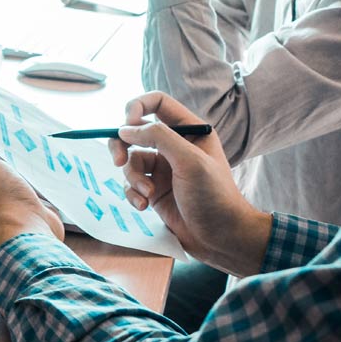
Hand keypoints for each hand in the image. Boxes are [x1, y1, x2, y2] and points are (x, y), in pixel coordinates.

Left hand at [0, 105, 63, 249]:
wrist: (28, 230)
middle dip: (3, 120)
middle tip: (14, 99)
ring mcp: (15, 178)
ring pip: (18, 150)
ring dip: (25, 135)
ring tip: (35, 115)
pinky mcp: (36, 186)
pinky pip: (38, 163)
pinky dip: (43, 152)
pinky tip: (52, 141)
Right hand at [107, 91, 271, 276]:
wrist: (222, 239)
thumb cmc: (214, 196)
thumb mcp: (189, 160)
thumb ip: (158, 137)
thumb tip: (124, 129)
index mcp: (190, 130)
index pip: (157, 102)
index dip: (137, 107)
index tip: (126, 125)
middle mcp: (174, 145)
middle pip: (134, 130)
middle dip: (122, 144)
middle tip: (118, 160)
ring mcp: (163, 168)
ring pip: (130, 159)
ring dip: (132, 177)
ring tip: (146, 194)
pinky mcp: (153, 190)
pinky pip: (131, 183)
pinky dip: (132, 193)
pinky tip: (144, 206)